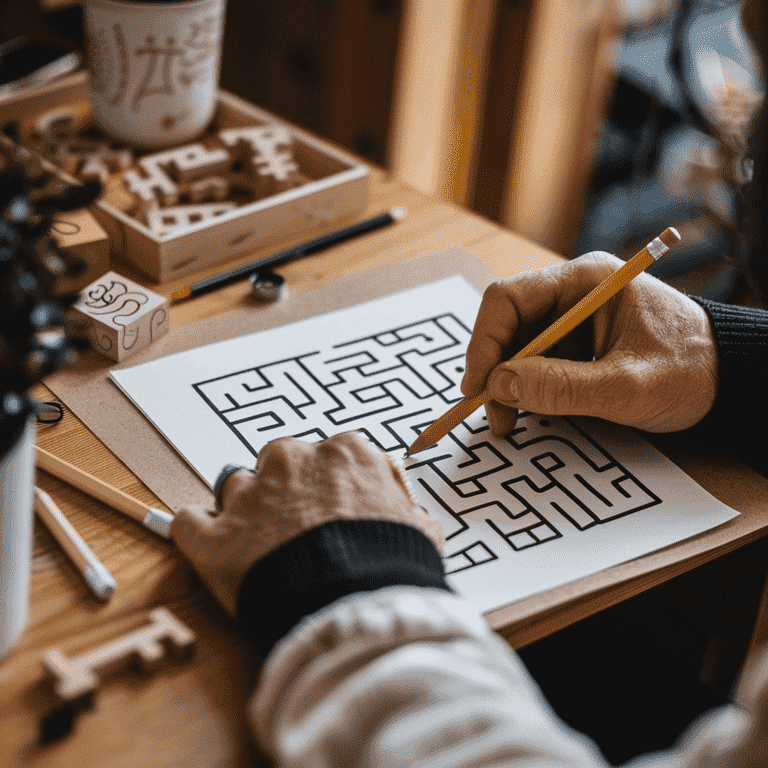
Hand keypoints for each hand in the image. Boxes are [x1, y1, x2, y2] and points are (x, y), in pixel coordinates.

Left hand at [171, 432, 443, 615]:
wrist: (353, 607)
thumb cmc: (391, 569)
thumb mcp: (420, 530)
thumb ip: (405, 508)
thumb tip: (410, 513)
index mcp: (344, 453)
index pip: (330, 456)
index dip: (330, 485)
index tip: (332, 507)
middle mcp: (292, 461)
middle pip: (279, 462)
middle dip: (284, 488)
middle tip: (298, 527)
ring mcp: (249, 494)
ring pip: (236, 488)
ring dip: (244, 512)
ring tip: (262, 550)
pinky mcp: (213, 534)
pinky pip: (190, 523)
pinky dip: (199, 535)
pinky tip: (215, 551)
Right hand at [461, 251, 717, 434]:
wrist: (729, 380)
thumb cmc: (691, 372)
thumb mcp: (627, 386)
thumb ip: (563, 386)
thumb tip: (499, 386)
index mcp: (585, 280)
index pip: (508, 299)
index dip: (485, 342)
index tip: (478, 386)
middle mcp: (572, 292)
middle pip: (507, 324)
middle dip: (494, 370)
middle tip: (493, 414)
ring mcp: (572, 318)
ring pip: (516, 347)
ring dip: (506, 385)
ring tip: (510, 422)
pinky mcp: (576, 344)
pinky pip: (536, 362)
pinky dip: (526, 389)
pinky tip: (532, 412)